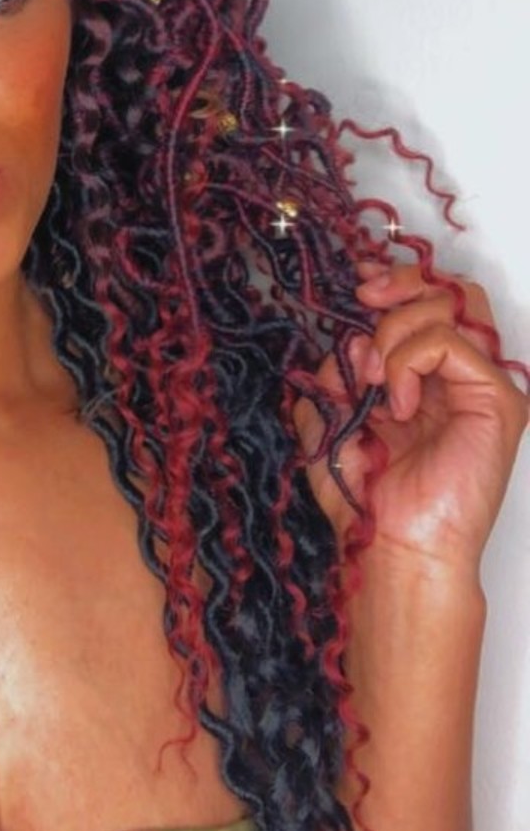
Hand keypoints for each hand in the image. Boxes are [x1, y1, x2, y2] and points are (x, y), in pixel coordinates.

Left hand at [296, 264, 527, 579]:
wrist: (393, 547)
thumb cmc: (366, 499)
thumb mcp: (330, 419)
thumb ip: (337, 372)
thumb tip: (349, 340)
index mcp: (424, 378)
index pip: (427, 304)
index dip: (393, 283)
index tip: (355, 286)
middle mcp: (458, 377)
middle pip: (449, 291)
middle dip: (399, 286)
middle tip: (363, 302)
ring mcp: (482, 386)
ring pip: (453, 305)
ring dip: (396, 327)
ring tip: (374, 377)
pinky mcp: (498, 401)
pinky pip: (451, 343)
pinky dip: (410, 359)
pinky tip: (395, 403)